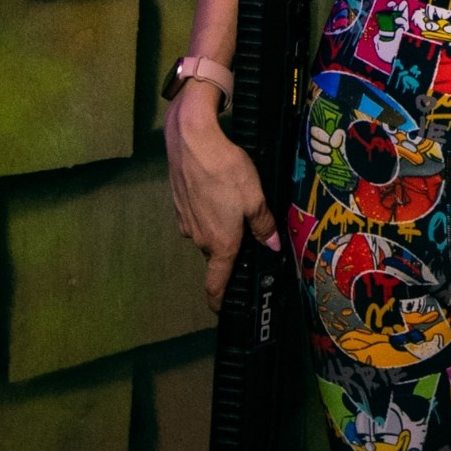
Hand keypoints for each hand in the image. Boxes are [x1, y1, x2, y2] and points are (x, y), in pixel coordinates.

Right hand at [165, 79, 278, 313]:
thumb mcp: (255, 198)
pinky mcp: (179, 204)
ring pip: (207, 233)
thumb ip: (263, 226)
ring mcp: (186, 221)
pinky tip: (218, 192)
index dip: (219, 300)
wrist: (192, 140)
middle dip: (230, 250)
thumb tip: (272, 246)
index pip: (215, 283)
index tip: (221, 310)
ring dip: (220, 227)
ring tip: (235, 206)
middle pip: (216, 254)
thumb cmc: (226, 171)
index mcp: (220, 243)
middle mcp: (199, 238)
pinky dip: (208, 211)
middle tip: (248, 236)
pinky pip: (197, 216)